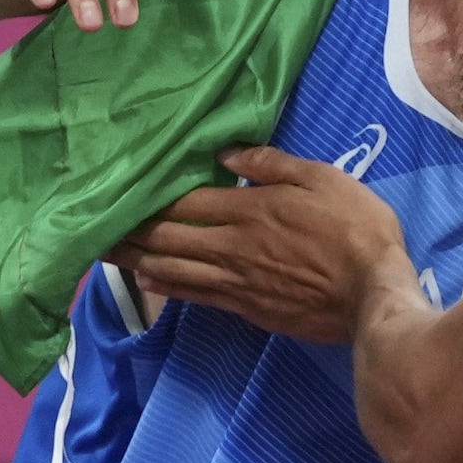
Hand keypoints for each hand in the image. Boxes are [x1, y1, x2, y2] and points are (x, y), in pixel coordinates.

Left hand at [108, 146, 406, 343]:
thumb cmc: (355, 229)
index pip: (186, 200)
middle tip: (92, 225)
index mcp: (249, 209)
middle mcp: (231, 246)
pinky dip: (165, 286)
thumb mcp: (324, 179)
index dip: (151, 196)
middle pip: (168, 236)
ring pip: (173, 268)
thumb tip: (227, 154)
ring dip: (136, 259)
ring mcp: (236, 281)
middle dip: (129, 230)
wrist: (371, 294)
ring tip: (106, 252)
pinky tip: (148, 281)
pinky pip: (195, 294)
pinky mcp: (246, 308)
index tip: (120, 190)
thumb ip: (274, 165)